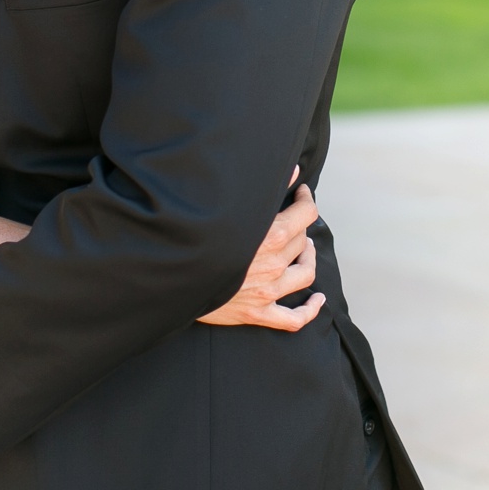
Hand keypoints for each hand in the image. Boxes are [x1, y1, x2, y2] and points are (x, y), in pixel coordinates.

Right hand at [198, 183, 326, 331]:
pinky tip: (317, 299)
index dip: (306, 199)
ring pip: (305, 274)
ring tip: (303, 250)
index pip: (306, 213)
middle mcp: (274, 264)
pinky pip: (294, 319)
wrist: (172, 277)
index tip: (302, 193)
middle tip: (290, 221)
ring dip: (307, 259)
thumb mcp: (234, 209)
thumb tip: (294, 170)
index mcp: (272, 236)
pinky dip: (310, 310)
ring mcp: (268, 291)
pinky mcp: (258, 313)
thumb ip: (267, 190)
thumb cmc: (199, 236)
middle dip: (299, 228)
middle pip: (302, 241)